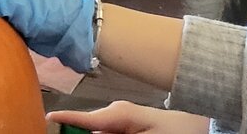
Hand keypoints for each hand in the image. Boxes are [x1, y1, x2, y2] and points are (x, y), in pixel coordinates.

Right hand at [47, 102, 210, 133]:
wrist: (200, 127)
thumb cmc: (175, 132)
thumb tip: (93, 131)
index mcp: (118, 114)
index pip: (85, 118)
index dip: (64, 118)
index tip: (46, 118)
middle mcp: (116, 114)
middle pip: (91, 129)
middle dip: (83, 132)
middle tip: (71, 127)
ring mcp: (121, 119)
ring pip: (101, 132)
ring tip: (119, 132)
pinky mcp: (127, 125)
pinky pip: (111, 133)